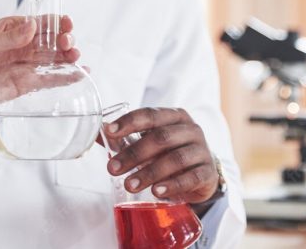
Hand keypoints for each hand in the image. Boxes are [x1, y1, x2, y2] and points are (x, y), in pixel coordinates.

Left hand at [0, 15, 79, 123]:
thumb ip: (9, 38)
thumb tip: (32, 26)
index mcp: (10, 30)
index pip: (38, 23)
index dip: (54, 22)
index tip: (65, 23)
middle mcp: (21, 46)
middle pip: (49, 41)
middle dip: (63, 40)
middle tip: (68, 43)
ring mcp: (24, 65)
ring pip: (52, 59)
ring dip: (67, 57)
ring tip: (76, 57)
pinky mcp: (25, 85)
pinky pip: (48, 79)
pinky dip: (64, 77)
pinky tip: (79, 74)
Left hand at [105, 108, 219, 204]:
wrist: (202, 173)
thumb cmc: (171, 153)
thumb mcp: (152, 141)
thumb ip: (126, 137)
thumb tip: (97, 132)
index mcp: (175, 116)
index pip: (150, 114)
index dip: (129, 122)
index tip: (110, 131)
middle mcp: (191, 130)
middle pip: (161, 138)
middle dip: (133, 153)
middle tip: (112, 168)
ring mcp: (202, 151)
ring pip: (175, 159)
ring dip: (149, 172)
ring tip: (129, 184)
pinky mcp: (208, 173)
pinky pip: (190, 178)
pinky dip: (172, 185)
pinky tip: (157, 191)